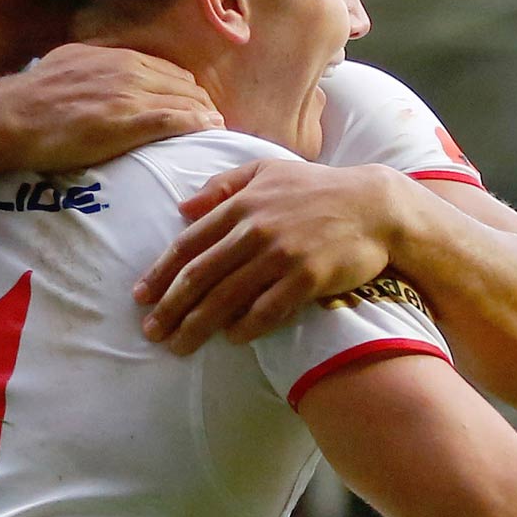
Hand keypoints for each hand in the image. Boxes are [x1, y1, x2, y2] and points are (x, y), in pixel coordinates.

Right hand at [0, 44, 221, 170]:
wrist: (11, 117)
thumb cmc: (31, 99)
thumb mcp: (65, 66)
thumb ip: (90, 67)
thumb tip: (95, 71)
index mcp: (112, 58)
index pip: (165, 70)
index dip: (183, 88)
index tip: (192, 102)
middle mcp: (127, 70)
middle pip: (182, 84)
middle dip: (200, 101)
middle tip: (211, 119)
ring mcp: (130, 96)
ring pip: (184, 100)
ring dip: (205, 114)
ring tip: (215, 127)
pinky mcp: (129, 122)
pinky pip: (177, 120)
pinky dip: (198, 124)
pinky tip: (210, 130)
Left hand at [135, 161, 403, 354]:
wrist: (376, 206)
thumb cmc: (320, 188)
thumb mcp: (267, 171)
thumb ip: (224, 186)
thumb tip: (182, 207)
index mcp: (241, 205)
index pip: (189, 243)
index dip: (160, 273)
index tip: (140, 297)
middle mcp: (256, 230)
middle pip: (201, 275)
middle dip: (171, 307)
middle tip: (151, 332)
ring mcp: (282, 255)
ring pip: (228, 296)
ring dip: (198, 324)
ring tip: (179, 345)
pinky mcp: (308, 277)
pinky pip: (269, 308)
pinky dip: (247, 326)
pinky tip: (232, 339)